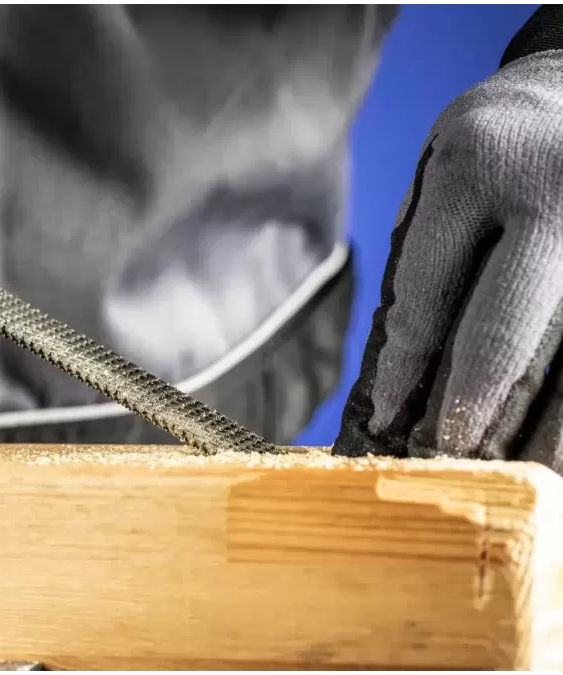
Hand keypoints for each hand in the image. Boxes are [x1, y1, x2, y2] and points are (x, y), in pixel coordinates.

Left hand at [335, 49, 562, 471]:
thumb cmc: (493, 145)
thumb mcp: (439, 168)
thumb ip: (423, 247)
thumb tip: (406, 360)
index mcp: (476, 167)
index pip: (428, 290)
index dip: (404, 366)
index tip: (388, 417)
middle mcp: (551, 193)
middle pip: (504, 330)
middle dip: (471, 406)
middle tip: (446, 457)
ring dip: (538, 424)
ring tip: (505, 467)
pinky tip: (552, 440)